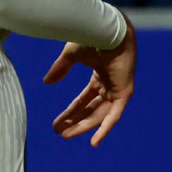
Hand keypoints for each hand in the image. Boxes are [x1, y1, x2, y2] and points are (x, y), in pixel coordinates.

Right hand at [45, 12, 135, 145]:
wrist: (106, 29)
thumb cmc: (91, 37)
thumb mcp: (71, 55)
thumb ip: (60, 69)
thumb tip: (46, 82)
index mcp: (100, 74)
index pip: (85, 98)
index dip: (71, 111)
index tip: (57, 123)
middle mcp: (111, 83)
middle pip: (92, 109)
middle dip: (75, 120)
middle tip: (60, 132)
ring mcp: (119, 87)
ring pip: (101, 114)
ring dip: (84, 126)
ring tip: (67, 135)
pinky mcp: (124, 91)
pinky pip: (115, 115)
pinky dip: (105, 128)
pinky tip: (94, 141)